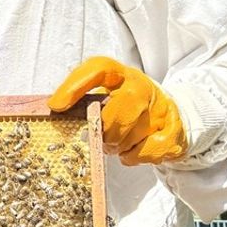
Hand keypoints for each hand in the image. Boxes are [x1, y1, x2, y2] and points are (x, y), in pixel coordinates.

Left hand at [47, 56, 186, 165]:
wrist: (169, 112)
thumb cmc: (126, 104)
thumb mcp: (105, 92)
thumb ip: (82, 98)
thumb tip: (53, 110)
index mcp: (120, 74)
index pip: (97, 70)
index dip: (74, 87)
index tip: (57, 105)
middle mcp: (141, 87)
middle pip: (112, 114)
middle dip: (102, 132)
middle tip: (100, 135)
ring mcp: (160, 109)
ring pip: (126, 138)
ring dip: (116, 146)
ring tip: (118, 139)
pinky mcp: (172, 132)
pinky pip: (143, 153)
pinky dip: (132, 156)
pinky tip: (133, 146)